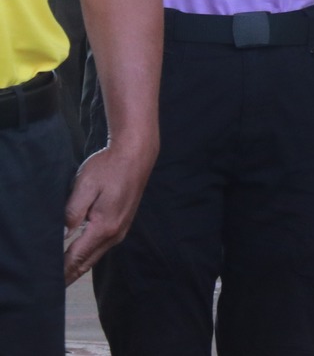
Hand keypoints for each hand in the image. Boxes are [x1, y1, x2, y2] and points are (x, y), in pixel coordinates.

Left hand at [64, 141, 155, 283]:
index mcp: (104, 227)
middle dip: (69, 275)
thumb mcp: (85, 186)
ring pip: (95, 256)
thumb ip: (72, 213)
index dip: (61, 272)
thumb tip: (62, 235)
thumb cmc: (108, 167)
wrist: (136, 155)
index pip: (76, 257)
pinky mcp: (123, 223)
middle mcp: (115, 233)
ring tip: (61, 275)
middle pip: (87, 262)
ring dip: (78, 266)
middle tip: (51, 286)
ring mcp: (121, 229)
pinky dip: (88, 256)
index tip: (48, 283)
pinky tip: (78, 256)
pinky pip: (102, 247)